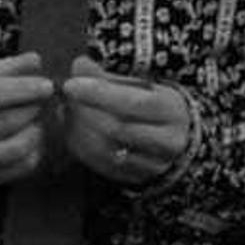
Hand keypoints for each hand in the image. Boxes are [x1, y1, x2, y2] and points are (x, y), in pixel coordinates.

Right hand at [0, 52, 55, 191]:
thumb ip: (3, 68)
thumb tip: (35, 60)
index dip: (21, 90)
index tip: (47, 86)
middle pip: (1, 124)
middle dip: (31, 110)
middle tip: (42, 101)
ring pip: (11, 151)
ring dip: (34, 133)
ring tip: (36, 120)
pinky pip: (14, 171)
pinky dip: (32, 154)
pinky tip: (31, 140)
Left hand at [61, 56, 190, 185]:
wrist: (178, 135)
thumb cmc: (154, 100)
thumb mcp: (143, 81)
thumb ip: (111, 73)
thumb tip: (80, 66)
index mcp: (171, 110)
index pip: (135, 102)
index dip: (100, 93)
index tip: (71, 84)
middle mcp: (167, 142)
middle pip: (118, 128)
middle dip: (84, 111)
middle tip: (66, 97)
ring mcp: (152, 165)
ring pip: (105, 150)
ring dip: (78, 129)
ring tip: (67, 110)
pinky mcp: (135, 178)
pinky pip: (99, 164)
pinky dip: (80, 146)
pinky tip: (73, 128)